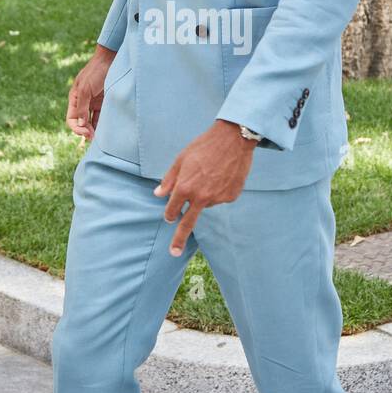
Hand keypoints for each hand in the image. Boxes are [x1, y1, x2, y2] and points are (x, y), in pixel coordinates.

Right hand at [66, 45, 115, 140]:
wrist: (110, 60)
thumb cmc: (95, 72)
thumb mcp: (85, 89)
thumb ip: (82, 107)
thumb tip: (80, 125)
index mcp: (74, 99)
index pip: (71, 119)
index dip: (76, 128)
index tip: (86, 133)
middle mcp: (83, 103)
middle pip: (81, 123)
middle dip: (86, 131)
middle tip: (94, 138)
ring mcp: (94, 103)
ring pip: (92, 121)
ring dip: (94, 130)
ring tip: (101, 138)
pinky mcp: (104, 102)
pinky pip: (102, 116)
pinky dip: (102, 124)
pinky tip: (106, 130)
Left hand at [154, 120, 255, 254]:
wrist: (233, 140)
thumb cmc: (204, 146)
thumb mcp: (181, 159)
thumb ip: (169, 179)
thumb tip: (158, 194)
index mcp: (185, 187)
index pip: (172, 208)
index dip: (169, 213)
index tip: (169, 218)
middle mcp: (201, 196)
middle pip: (188, 222)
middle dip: (179, 239)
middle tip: (174, 252)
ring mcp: (217, 198)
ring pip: (206, 203)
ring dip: (205, 195)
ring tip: (211, 173)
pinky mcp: (231, 196)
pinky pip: (221, 198)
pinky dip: (219, 191)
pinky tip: (222, 175)